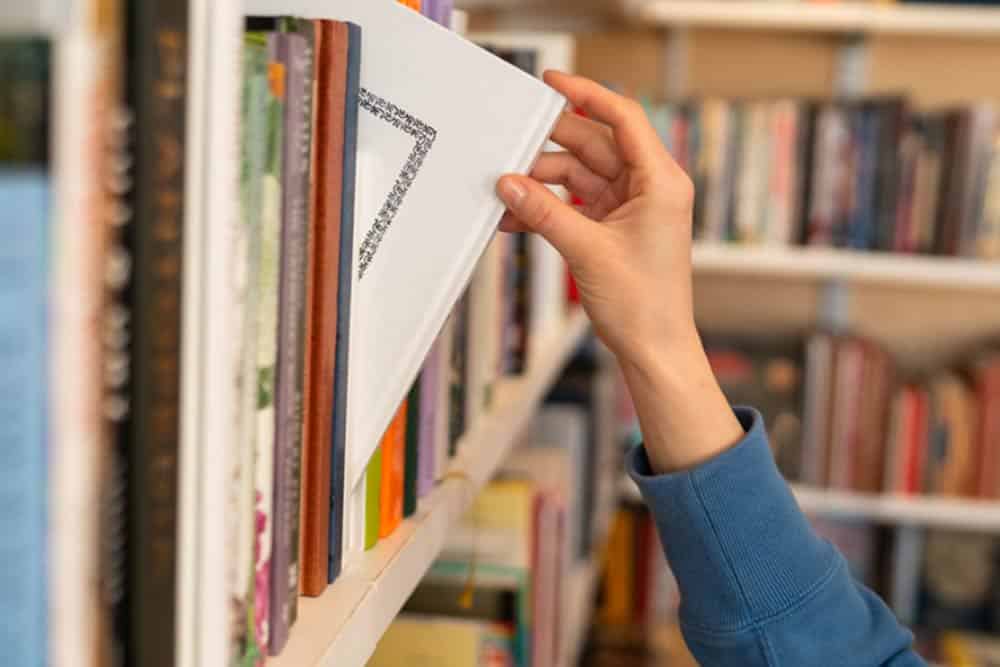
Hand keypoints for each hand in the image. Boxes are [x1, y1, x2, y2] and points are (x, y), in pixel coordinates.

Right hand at [496, 71, 744, 472]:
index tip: (552, 82)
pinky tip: (515, 216)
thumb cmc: (644, 303)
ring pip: (578, 174)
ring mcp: (629, 207)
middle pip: (593, 145)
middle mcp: (648, 187)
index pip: (623, 118)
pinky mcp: (612, 227)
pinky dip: (547, 207)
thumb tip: (508, 184)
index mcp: (659, 181)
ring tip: (504, 191)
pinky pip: (574, 203)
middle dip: (550, 144)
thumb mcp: (587, 251)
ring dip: (542, 182)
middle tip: (509, 141)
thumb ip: (544, 212)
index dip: (587, 93)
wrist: (653, 348)